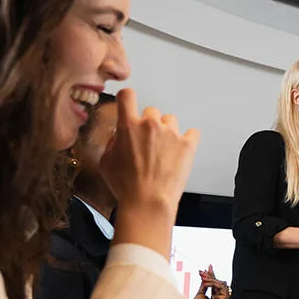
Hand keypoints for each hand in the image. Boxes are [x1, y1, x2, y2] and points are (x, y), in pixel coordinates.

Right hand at [100, 89, 199, 256]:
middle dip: (148, 124)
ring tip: (163, 152)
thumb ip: (112, 141)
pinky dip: (187, 140)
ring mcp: (171, 133)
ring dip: (167, 131)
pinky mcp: (188, 144)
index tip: (129, 103)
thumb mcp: (106, 161)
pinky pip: (192, 132)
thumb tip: (119, 134)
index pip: (127, 96)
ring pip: (170, 120)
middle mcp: (150, 125)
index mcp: (128, 126)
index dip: (127, 99)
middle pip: (151, 111)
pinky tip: (180, 152)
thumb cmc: (127, 187)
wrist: (147, 202)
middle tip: (147, 144)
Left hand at [191, 265, 229, 298]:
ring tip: (202, 278)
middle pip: (220, 283)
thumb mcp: (200, 292)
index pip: (216, 284)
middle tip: (201, 272)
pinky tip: (205, 283)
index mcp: (217, 298)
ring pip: (221, 284)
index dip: (213, 276)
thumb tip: (206, 273)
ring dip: (210, 280)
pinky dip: (212, 283)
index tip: (209, 266)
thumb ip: (205, 284)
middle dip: (210, 276)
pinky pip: (221, 287)